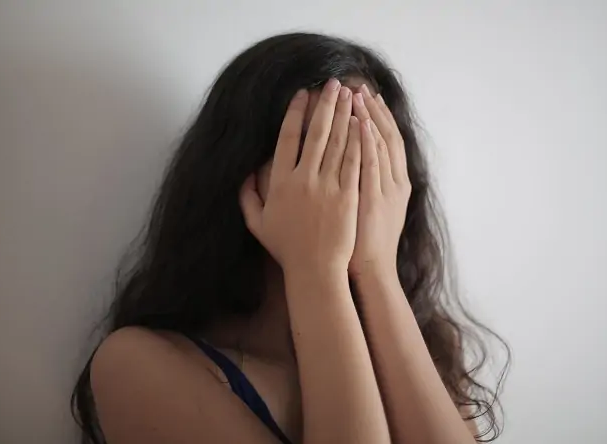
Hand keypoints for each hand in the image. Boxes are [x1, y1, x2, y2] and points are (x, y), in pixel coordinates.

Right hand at [239, 80, 361, 273]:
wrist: (315, 269)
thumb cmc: (287, 248)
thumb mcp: (257, 223)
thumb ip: (247, 196)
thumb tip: (244, 173)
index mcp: (280, 182)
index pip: (287, 138)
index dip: (296, 112)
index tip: (303, 94)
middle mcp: (303, 179)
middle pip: (315, 133)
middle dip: (325, 104)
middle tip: (333, 83)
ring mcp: (327, 186)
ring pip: (336, 142)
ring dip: (344, 115)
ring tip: (350, 94)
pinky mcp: (348, 195)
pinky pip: (353, 161)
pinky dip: (358, 139)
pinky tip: (362, 122)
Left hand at [349, 85, 410, 277]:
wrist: (370, 269)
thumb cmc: (363, 242)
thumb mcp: (373, 209)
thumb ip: (366, 184)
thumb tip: (353, 162)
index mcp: (394, 181)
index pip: (386, 139)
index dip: (376, 115)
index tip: (364, 95)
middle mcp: (394, 180)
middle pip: (385, 135)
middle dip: (371, 108)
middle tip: (359, 85)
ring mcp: (385, 188)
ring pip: (380, 144)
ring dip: (368, 117)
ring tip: (356, 93)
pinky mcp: (374, 197)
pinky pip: (371, 164)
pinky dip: (367, 141)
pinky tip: (359, 121)